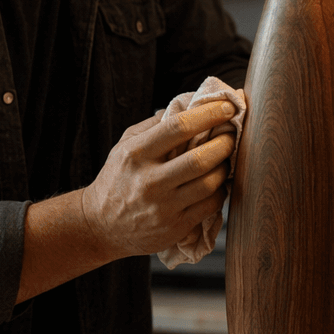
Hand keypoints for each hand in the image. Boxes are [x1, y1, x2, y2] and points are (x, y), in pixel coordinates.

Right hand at [79, 100, 236, 258]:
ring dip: (225, 167)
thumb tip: (188, 106)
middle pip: (199, 159)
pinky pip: (210, 205)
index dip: (208, 114)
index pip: (178, 127)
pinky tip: (217, 183)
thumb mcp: (123, 146)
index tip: (226, 107)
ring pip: (209, 183)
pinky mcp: (175, 227)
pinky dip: (221, 190)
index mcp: (135, 154)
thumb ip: (152, 126)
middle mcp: (149, 181)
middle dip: (225, 142)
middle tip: (232, 134)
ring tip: (225, 158)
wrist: (102, 226)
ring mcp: (163, 207)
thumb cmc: (117, 180)